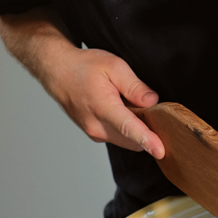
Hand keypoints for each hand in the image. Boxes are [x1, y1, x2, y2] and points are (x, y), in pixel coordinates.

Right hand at [45, 47, 164, 157]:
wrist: (58, 72)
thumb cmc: (83, 67)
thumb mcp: (114, 66)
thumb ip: (135, 86)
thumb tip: (152, 101)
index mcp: (102, 107)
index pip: (129, 128)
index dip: (147, 140)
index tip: (160, 151)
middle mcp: (97, 126)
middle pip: (132, 138)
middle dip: (146, 128)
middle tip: (142, 103)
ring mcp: (94, 133)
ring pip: (126, 139)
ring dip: (134, 128)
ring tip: (125, 102)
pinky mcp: (94, 135)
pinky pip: (118, 136)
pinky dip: (125, 128)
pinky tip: (118, 108)